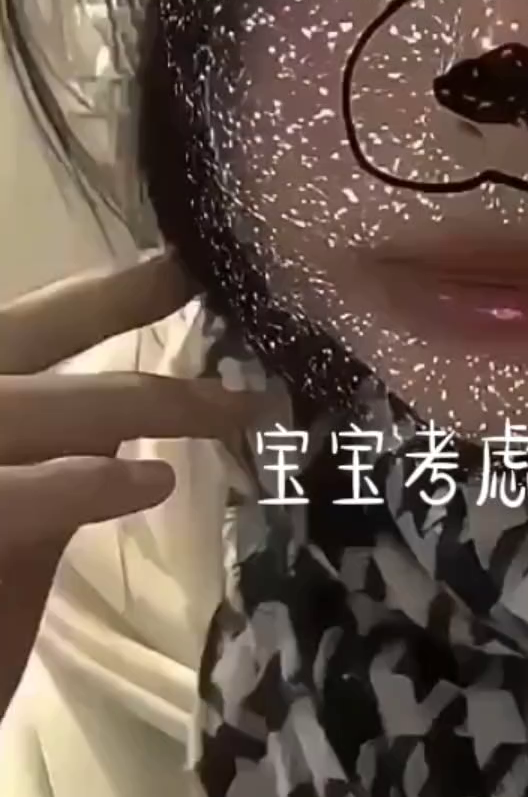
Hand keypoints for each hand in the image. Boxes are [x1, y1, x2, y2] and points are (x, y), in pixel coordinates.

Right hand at [0, 250, 266, 717]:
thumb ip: (54, 474)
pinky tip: (147, 484)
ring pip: (32, 406)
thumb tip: (127, 430)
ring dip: (142, 403)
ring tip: (235, 411)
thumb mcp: (11, 533)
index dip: (103, 297)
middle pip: (21, 333)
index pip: (25, 330)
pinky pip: (14, 495)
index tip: (181, 263)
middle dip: (116, 302)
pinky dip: (80, 485)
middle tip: (210, 287)